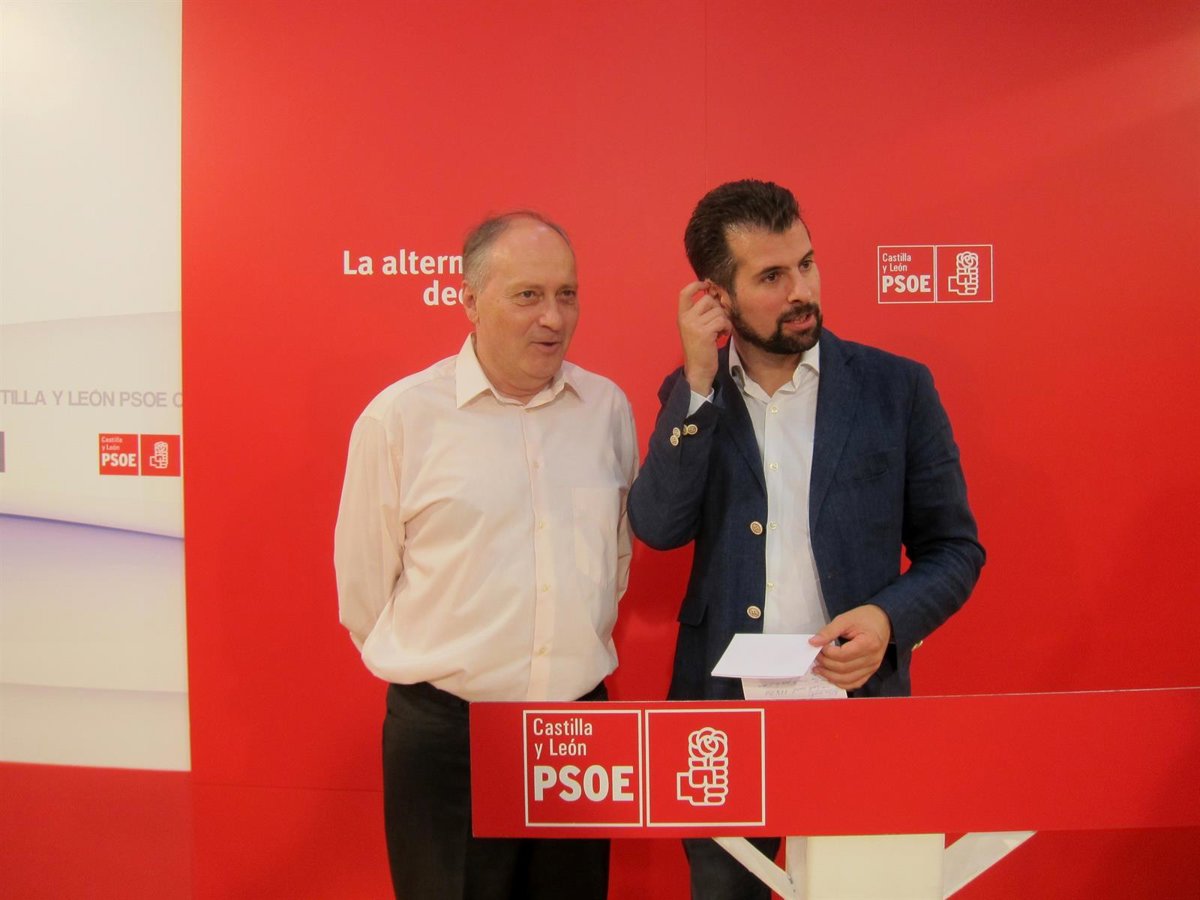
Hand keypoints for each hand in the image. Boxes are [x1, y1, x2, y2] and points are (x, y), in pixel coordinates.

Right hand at [677, 280, 729, 394]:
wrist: (698, 370)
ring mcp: (694, 325)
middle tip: (720, 322)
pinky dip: (726, 327)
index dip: (696, 285)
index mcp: (682, 316)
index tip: (706, 284)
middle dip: (718, 309)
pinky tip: (722, 335)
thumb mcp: (696, 328)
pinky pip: (722, 320)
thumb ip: (702, 313)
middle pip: (708, 300)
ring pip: (717, 310)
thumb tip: (717, 294)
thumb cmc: (700, 349)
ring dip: (724, 320)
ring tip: (721, 331)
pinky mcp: (704, 332)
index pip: (684, 293)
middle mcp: (686, 318)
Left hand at [808, 604, 891, 690]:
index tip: (818, 646)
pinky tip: (830, 676)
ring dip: (830, 676)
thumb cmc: (865, 618)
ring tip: (818, 668)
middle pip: (844, 668)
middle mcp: (872, 658)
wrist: (883, 621)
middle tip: (815, 657)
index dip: (827, 653)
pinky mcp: (871, 671)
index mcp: (868, 643)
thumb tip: (813, 642)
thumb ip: (829, 631)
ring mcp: (873, 667)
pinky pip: (855, 683)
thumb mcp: (845, 619)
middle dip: (826, 664)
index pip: (843, 655)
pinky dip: (841, 682)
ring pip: (848, 679)